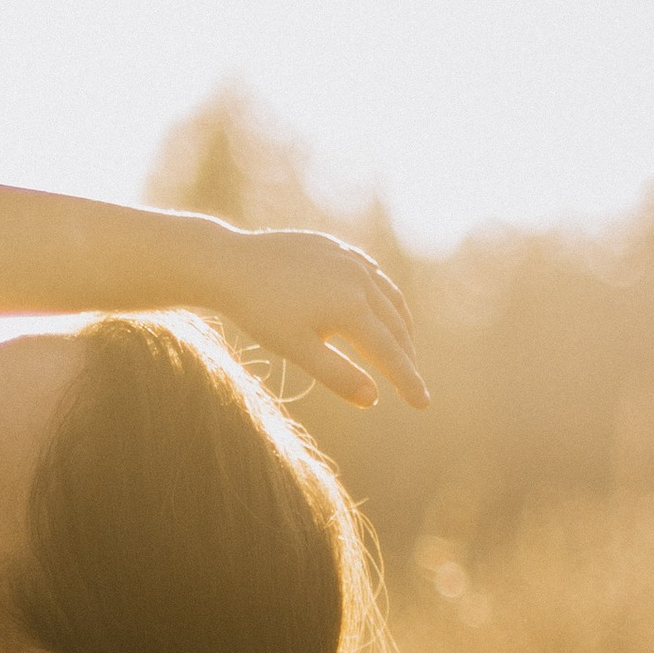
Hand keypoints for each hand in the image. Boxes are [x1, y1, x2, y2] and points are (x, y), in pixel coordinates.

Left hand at [214, 227, 423, 413]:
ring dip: (400, 324)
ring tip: (402, 346)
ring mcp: (350, 259)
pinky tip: (378, 306)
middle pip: (395, 324)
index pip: (390, 352)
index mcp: (352, 307)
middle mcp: (359, 279)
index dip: (408, 380)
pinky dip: (382, 295)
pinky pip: (372, 274)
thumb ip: (336, 374)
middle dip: (405, 355)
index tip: (423, 405)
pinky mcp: (336, 247)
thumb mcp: (296, 349)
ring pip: (389, 295)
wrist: (230, 263)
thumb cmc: (260, 311)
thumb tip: (372, 399)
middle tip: (410, 381)